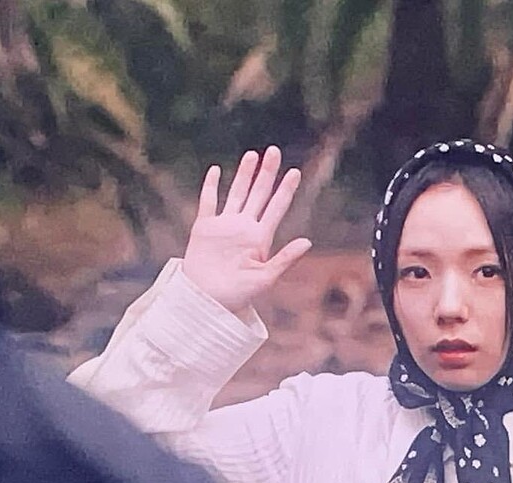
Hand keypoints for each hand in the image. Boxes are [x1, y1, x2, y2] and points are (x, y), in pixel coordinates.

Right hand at [182, 146, 311, 314]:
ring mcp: (224, 226)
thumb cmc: (238, 294)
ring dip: (244, 174)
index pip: (276, 208)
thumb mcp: (266, 278)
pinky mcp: (204, 228)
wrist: (208, 300)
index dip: (285, 190)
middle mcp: (244, 227)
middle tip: (275, 151)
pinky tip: (217, 171)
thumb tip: (308, 241)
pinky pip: (208, 202)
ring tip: (253, 155)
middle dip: (267, 173)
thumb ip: (285, 258)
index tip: (295, 173)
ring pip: (236, 193)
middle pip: (258, 194)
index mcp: (260, 237)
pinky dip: (211, 186)